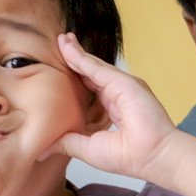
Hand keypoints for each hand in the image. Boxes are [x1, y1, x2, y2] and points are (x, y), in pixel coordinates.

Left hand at [45, 34, 178, 180]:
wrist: (152, 155)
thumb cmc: (129, 156)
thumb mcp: (88, 149)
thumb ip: (67, 143)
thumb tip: (43, 149)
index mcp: (112, 110)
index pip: (89, 89)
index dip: (74, 77)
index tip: (59, 69)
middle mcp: (117, 94)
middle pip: (90, 72)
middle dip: (75, 57)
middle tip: (60, 43)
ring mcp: (121, 86)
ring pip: (92, 66)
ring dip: (75, 52)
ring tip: (62, 39)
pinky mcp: (122, 82)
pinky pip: (95, 67)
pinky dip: (80, 57)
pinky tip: (67, 48)